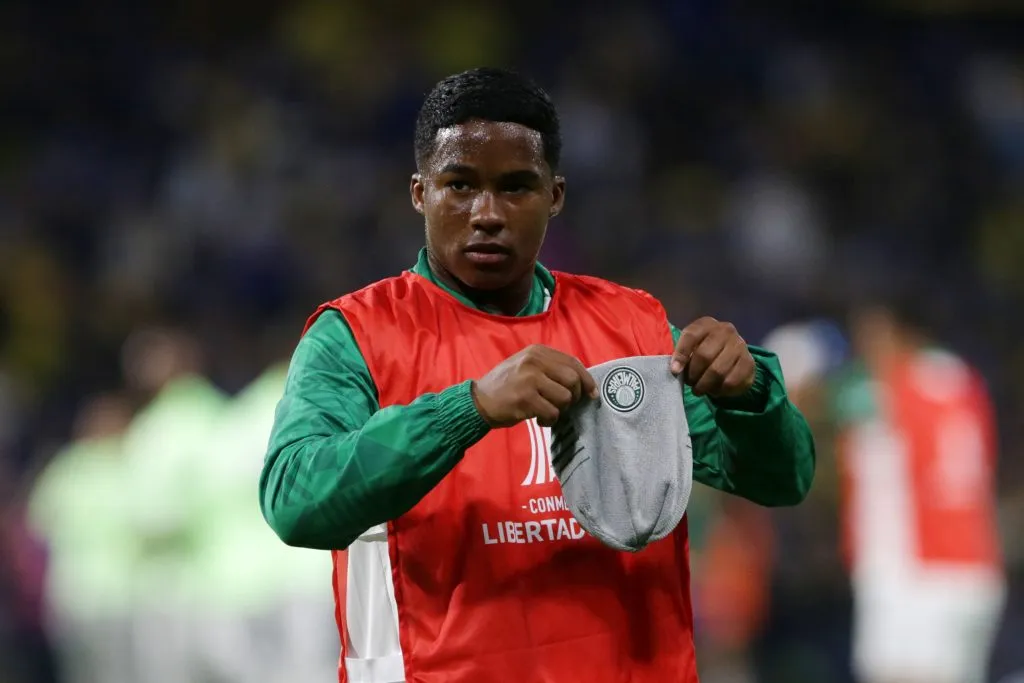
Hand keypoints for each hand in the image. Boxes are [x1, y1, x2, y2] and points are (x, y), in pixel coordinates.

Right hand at [472, 345, 597, 427]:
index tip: (592, 393)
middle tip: (563, 405)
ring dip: (560, 410)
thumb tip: (583, 382)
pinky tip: (538, 420)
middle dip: (573, 397)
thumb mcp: (526, 367)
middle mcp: (534, 361)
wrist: (478, 401)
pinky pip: (552, 413)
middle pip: (572, 380)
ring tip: (547, 412)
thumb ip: (550, 369)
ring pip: (564, 398)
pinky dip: (549, 421)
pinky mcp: (525, 399)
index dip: (586, 379)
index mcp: (537, 351)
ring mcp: (529, 379)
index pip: (572, 362)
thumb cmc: (506, 386)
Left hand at [670, 317, 755, 397]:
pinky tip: (714, 389)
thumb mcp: (692, 346)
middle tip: (689, 382)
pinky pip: (730, 382)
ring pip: (717, 371)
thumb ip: (682, 354)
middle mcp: (725, 331)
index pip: (691, 336)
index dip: (681, 354)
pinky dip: (719, 390)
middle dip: (693, 374)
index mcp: (707, 324)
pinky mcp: (749, 363)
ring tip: (699, 389)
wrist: (734, 355)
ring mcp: (740, 346)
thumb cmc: (705, 350)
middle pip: (704, 355)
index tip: (675, 371)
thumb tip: (675, 369)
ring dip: (704, 385)